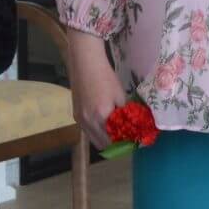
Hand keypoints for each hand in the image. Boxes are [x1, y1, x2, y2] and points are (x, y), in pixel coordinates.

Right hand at [66, 28, 127, 151]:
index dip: (124, 144)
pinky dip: (96, 132)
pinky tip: (104, 123)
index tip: (133, 142)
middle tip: (125, 140)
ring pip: (93, 139)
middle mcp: (88, 123)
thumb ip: (124, 114)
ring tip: (116, 132)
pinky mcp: (76, 115)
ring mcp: (80, 120)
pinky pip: (87, 131)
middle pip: (102, 144)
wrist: (85, 64)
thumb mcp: (120, 96)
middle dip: (114, 145)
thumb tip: (132, 126)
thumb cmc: (105, 78)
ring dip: (104, 139)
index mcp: (101, 118)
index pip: (113, 141)